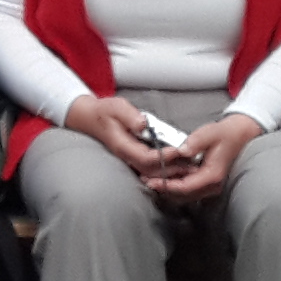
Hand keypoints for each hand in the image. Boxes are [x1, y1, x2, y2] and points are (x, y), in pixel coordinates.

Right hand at [64, 92, 182, 181]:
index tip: (178, 149)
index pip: (146, 157)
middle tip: (191, 163)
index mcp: (123, 146)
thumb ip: (130, 116)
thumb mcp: (117, 107)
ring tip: (188, 167)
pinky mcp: (134, 157)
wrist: (90, 119)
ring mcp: (130, 159)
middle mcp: (127, 156)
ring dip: (170, 171)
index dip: (164, 156)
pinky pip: (150, 169)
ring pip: (152, 172)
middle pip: (152, 170)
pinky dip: (164, 169)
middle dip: (172, 168)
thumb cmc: (104, 112)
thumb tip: (143, 124)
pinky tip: (177, 165)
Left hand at [144, 113, 258, 203]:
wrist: (239, 135)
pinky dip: (176, 187)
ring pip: (185, 195)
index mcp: (212, 175)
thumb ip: (195, 142)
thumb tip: (181, 151)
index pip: (185, 187)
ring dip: (168, 189)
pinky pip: (189, 190)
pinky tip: (164, 178)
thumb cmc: (224, 134)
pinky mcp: (207, 184)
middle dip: (164, 190)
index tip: (151, 182)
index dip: (166, 186)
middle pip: (183, 195)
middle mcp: (212, 185)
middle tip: (145, 181)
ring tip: (151, 180)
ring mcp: (211, 186)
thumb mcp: (209, 133)